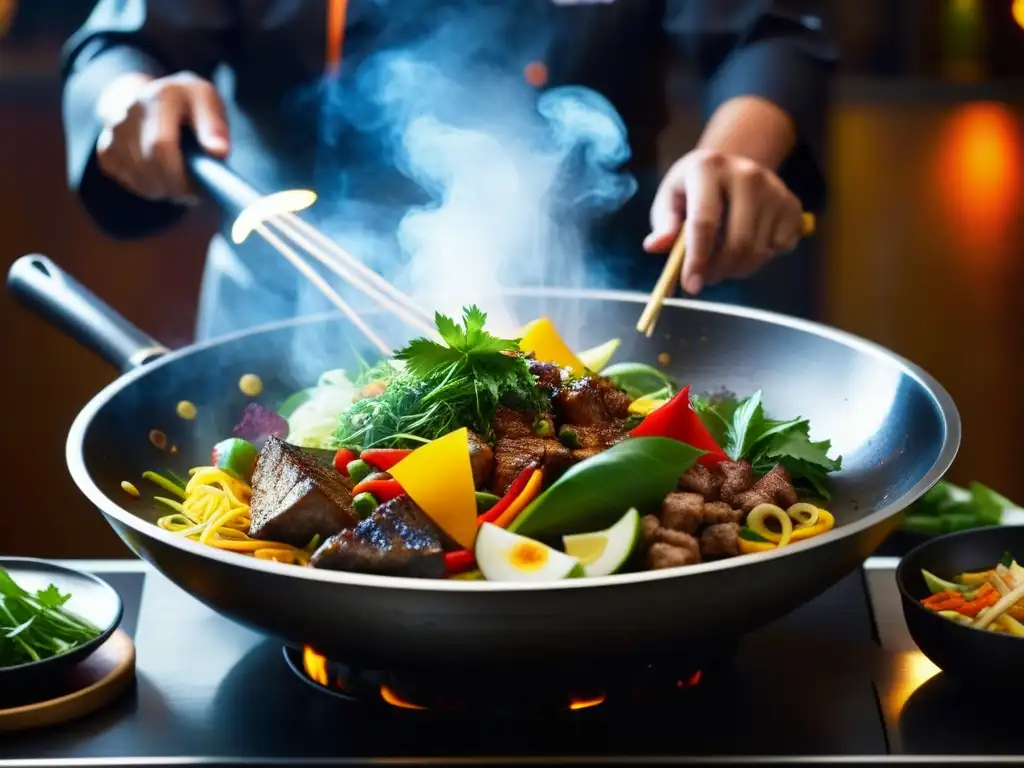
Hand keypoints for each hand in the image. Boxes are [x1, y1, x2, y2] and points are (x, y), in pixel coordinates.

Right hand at [96, 71, 229, 200]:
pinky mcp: (106, 151)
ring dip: (165, 190)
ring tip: (181, 181)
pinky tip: (162, 176)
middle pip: (149, 166)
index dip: (179, 175)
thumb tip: (219, 151)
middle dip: (175, 187)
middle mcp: (128, 112)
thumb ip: (215, 125)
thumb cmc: (187, 103)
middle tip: (193, 193)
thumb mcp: (207, 102)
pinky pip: (130, 182)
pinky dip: (150, 188)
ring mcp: (113, 132)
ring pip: (140, 179)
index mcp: (158, 97)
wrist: (149, 98)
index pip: (161, 145)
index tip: (197, 190)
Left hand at [643, 149, 803, 294]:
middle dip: (719, 271)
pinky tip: (748, 243)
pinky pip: (779, 248)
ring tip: (723, 259)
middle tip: (705, 279)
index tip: (691, 286)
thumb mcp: (671, 199)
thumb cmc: (694, 188)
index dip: (697, 259)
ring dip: (737, 268)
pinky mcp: (793, 204)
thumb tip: (655, 246)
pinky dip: (762, 257)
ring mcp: (774, 188)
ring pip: (758, 251)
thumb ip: (664, 224)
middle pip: (737, 242)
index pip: (704, 222)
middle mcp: (746, 174)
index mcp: (708, 168)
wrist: (734, 165)